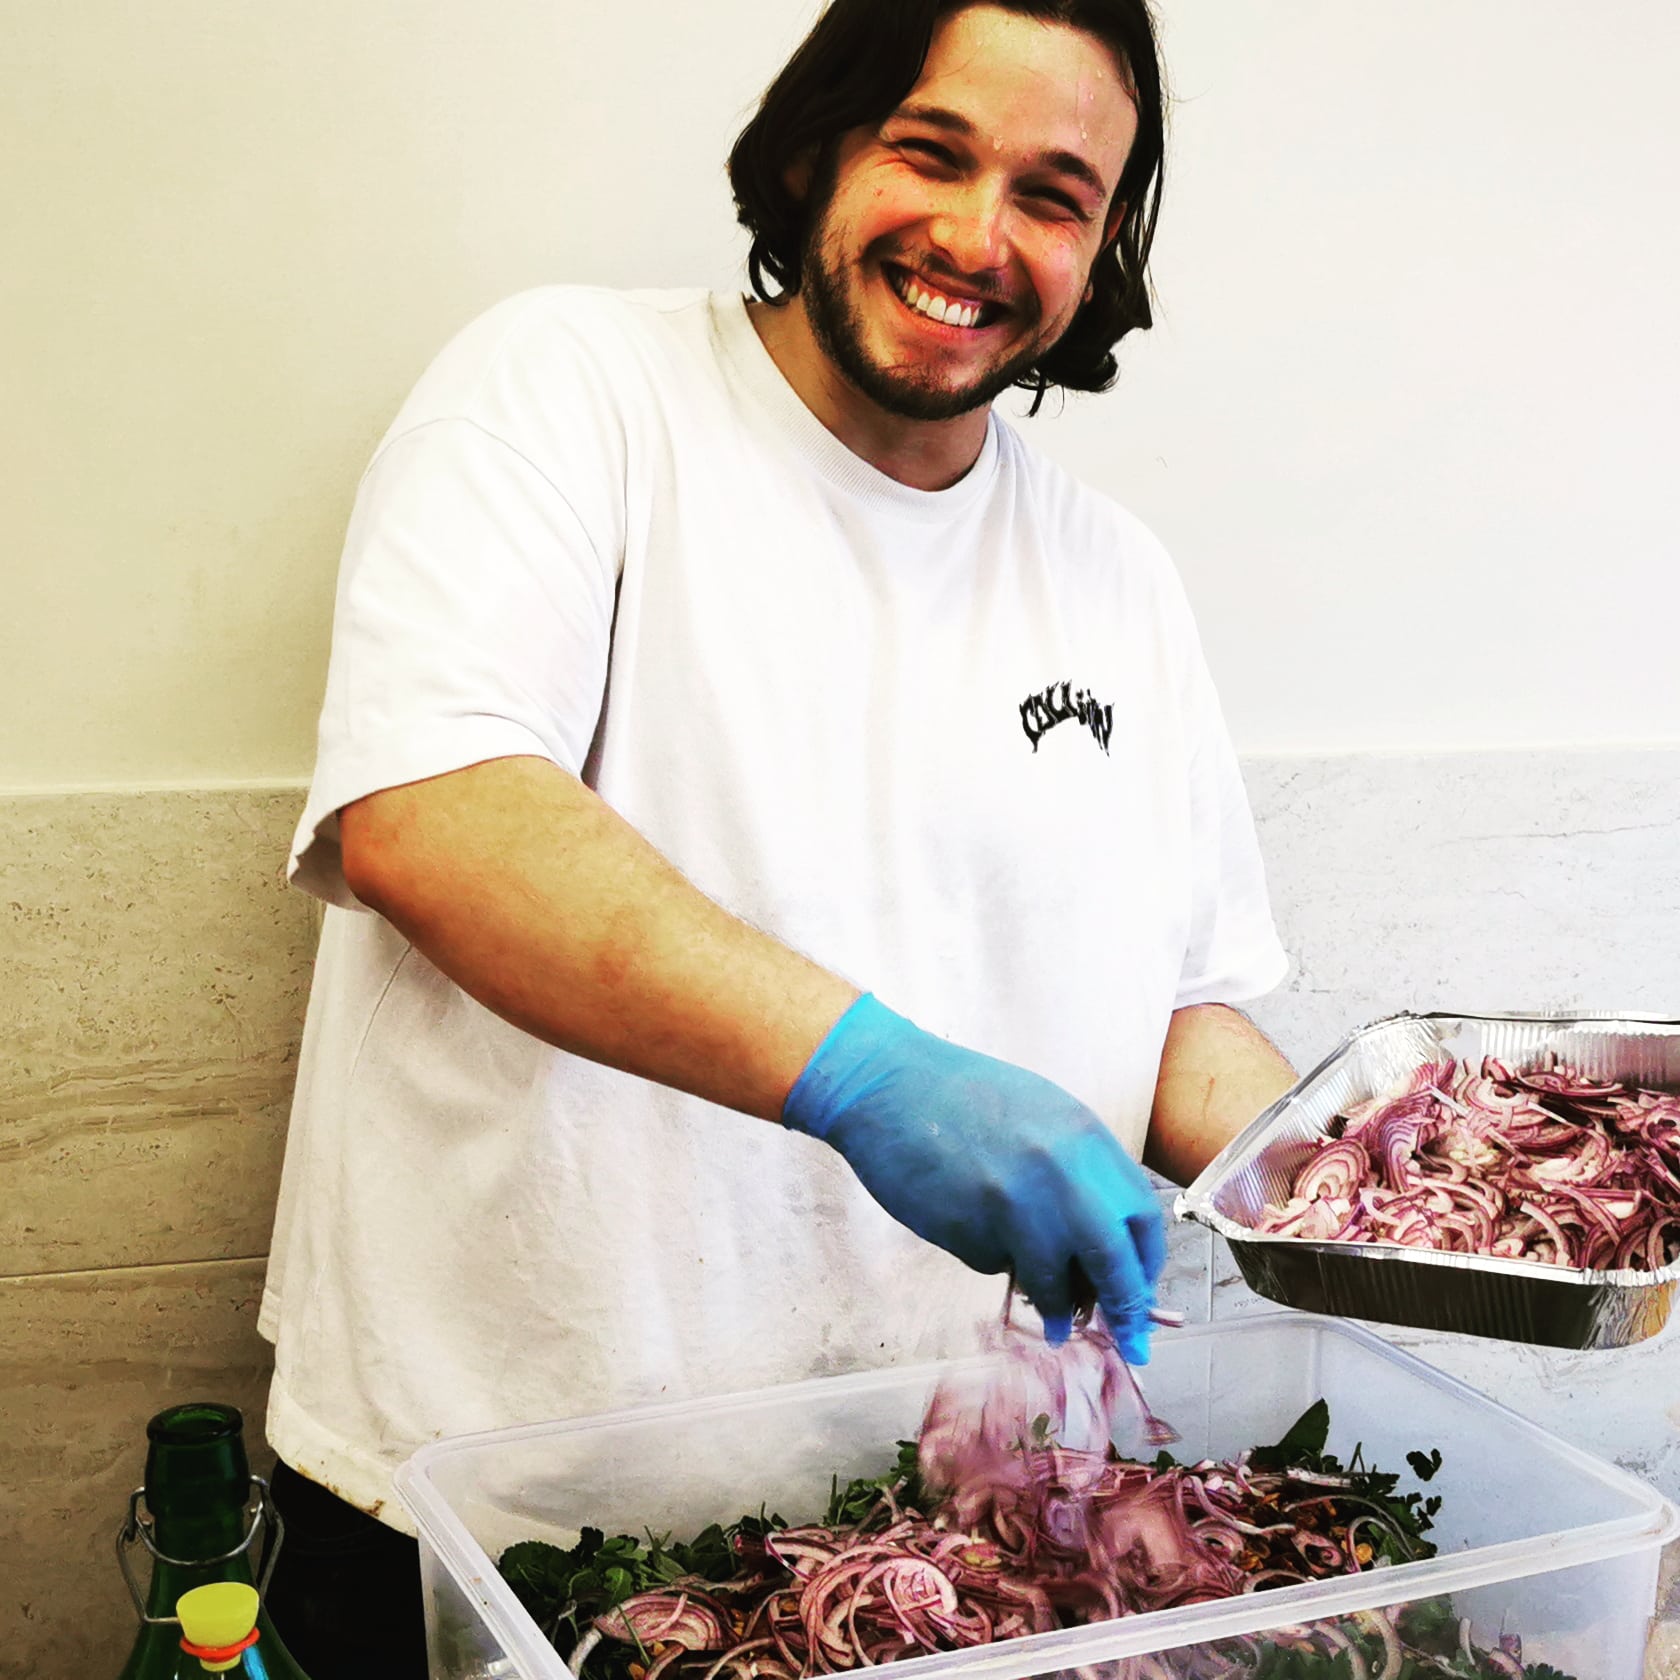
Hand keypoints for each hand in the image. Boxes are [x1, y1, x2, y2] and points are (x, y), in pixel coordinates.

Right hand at [782, 994, 1165, 1360]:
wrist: (887, 1083)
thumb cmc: (965, 1095)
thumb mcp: (1042, 1118)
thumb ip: (1077, 1175)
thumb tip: (1102, 1251)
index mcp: (1084, 1137)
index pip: (1141, 1217)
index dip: (1144, 1265)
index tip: (1139, 1295)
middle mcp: (1058, 1173)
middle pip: (1112, 1261)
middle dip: (1124, 1310)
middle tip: (1128, 1342)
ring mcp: (1012, 1204)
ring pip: (1054, 1280)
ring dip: (1056, 1306)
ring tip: (1051, 1318)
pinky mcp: (967, 1230)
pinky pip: (995, 1265)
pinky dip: (994, 1259)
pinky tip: (969, 1222)